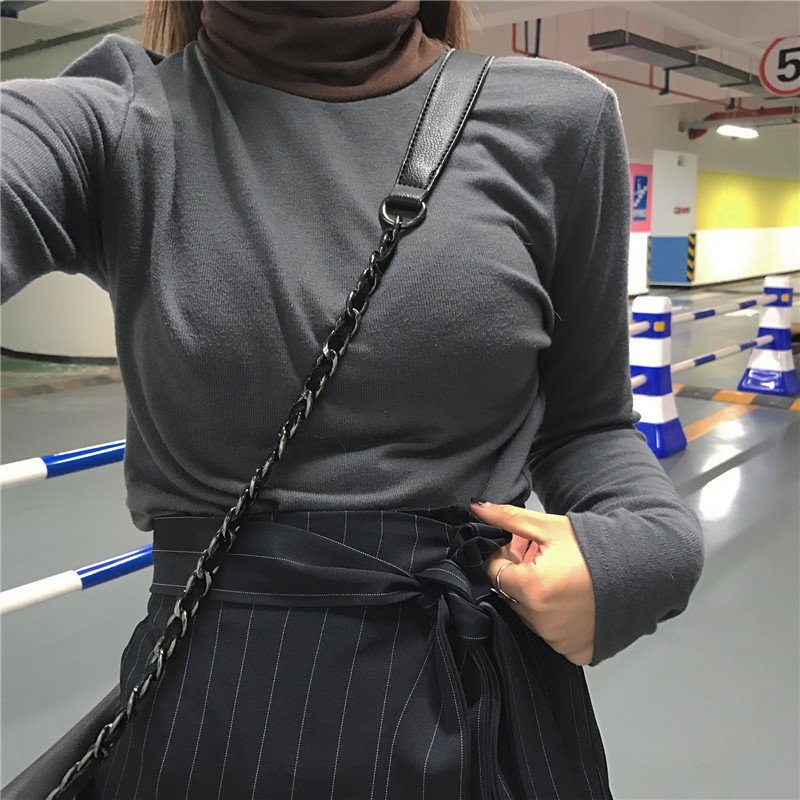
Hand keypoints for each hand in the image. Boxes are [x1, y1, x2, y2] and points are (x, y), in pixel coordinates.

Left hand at [471, 500, 595, 665]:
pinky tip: (573, 600)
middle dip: (521, 575)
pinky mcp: (575, 651)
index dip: (505, 555)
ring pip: (529, 615)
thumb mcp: (549, 526)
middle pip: (511, 595)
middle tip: (545, 559)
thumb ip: (508, 518)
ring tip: (561, 577)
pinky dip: (557, 619)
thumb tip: (477, 506)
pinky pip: (552, 635)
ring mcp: (558, 640)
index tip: (522, 547)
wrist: (644, 569)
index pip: (495, 571)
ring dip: (537, 598)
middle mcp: (541, 620)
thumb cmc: (596, 546)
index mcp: (531, 588)